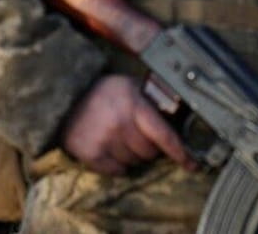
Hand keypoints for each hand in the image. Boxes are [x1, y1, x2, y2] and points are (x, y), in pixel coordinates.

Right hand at [60, 74, 195, 175]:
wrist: (65, 99)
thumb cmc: (103, 93)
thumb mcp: (129, 86)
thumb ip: (151, 100)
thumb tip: (181, 120)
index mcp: (133, 103)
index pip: (164, 135)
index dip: (180, 152)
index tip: (192, 164)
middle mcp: (119, 122)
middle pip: (149, 152)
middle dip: (147, 147)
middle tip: (135, 134)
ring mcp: (104, 139)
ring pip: (134, 163)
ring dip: (131, 156)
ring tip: (119, 138)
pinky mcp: (90, 154)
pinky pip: (117, 171)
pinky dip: (117, 165)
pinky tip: (110, 149)